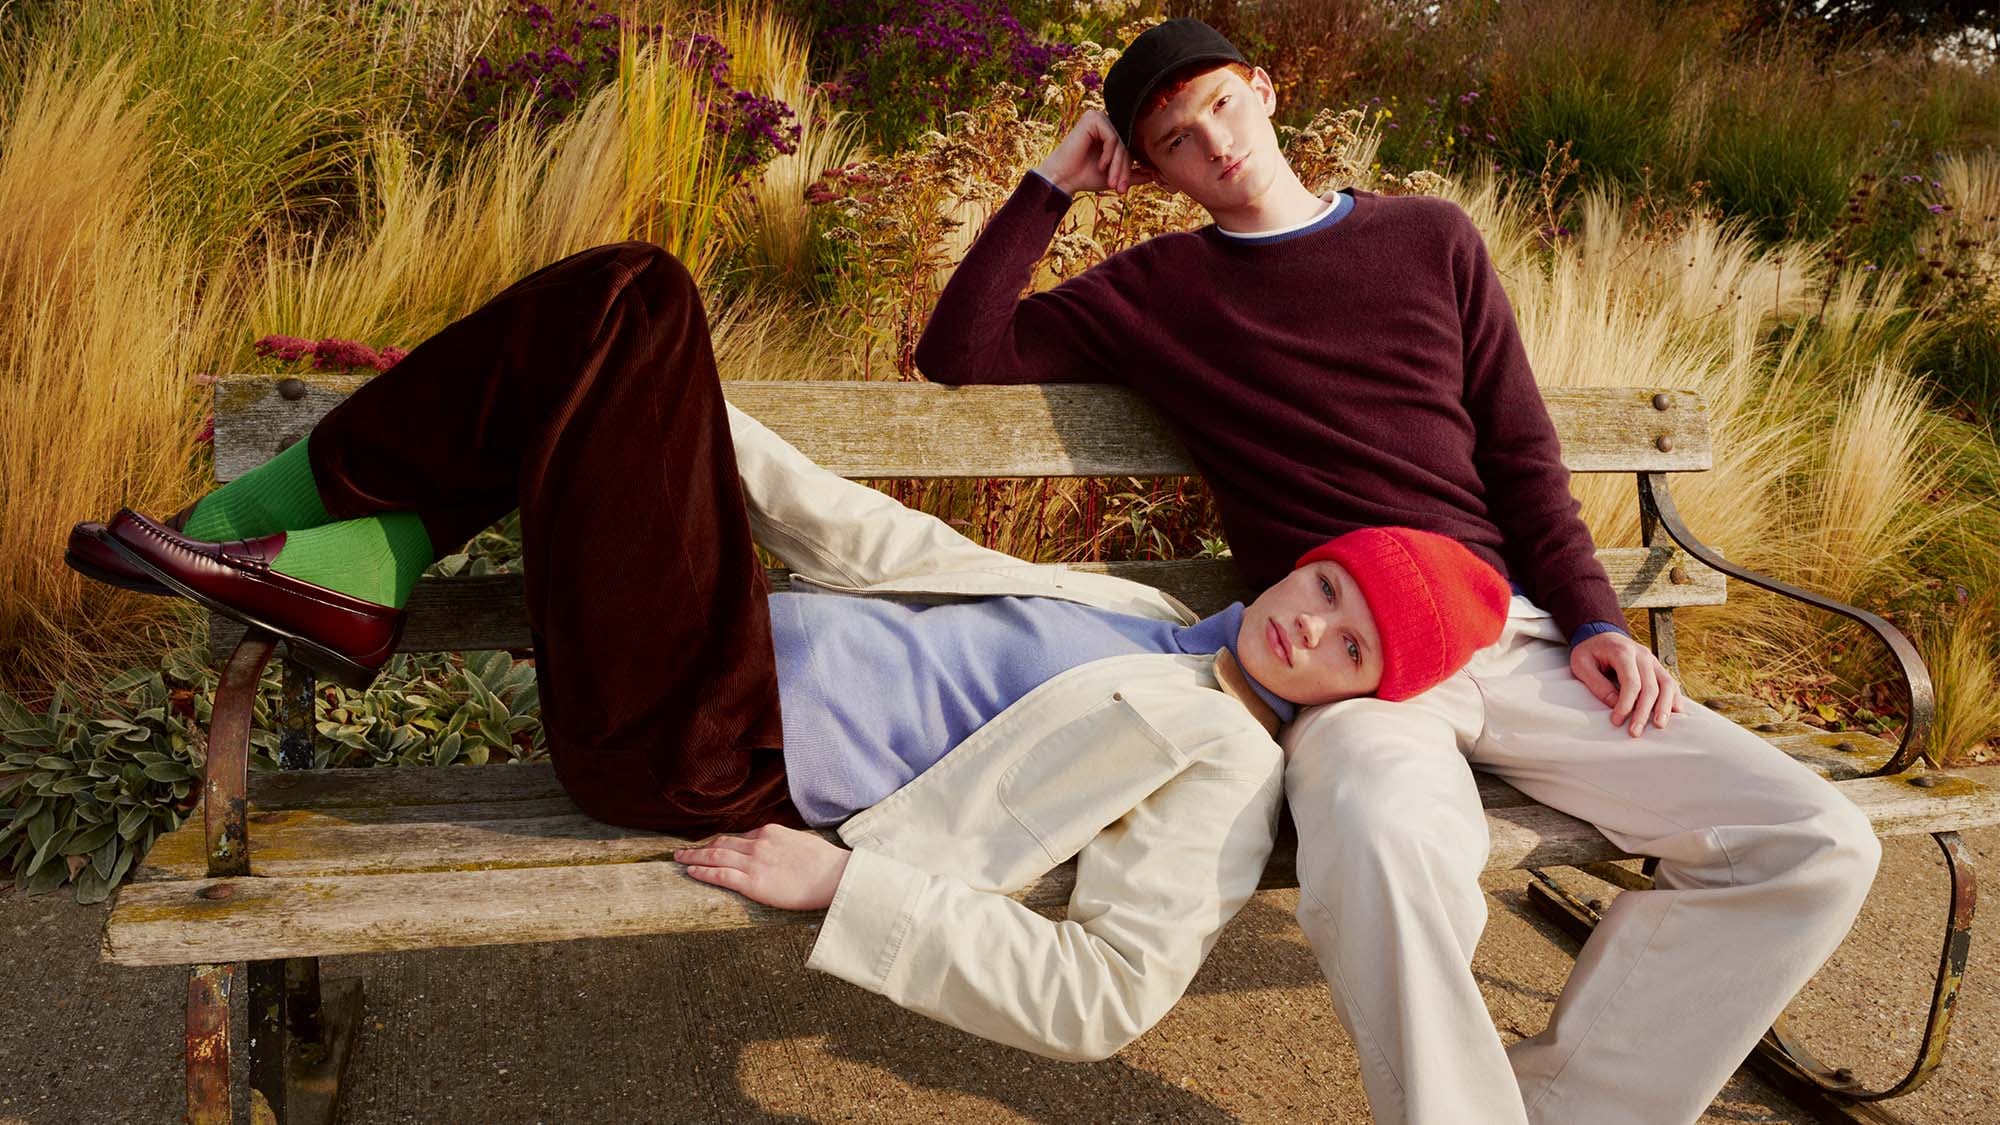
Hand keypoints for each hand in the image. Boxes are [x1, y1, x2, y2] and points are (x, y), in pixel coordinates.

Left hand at [674, 824, 851, 910]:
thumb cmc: (825, 863)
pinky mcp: (753, 882)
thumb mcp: (801, 844)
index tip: (711, 847)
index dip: (722, 843)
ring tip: (679, 859)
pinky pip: (721, 875)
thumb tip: (777, 853)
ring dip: (694, 857)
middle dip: (701, 847)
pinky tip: (692, 872)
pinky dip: (703, 872)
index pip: (740, 838)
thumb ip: (783, 845)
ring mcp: (754, 862)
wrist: (835, 876)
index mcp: (770, 832)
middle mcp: (758, 843)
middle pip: (722, 843)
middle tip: (683, 851)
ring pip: (716, 856)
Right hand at [1034, 108, 1157, 195]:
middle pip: (1127, 144)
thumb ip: (1135, 173)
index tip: (1125, 189)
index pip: (1131, 146)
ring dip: (1119, 166)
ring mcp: (1099, 117)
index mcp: (1112, 130)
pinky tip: (1101, 165)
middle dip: (1125, 169)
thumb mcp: (1116, 176)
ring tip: (1112, 183)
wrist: (1062, 179)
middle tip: (1120, 189)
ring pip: (1122, 142)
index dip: (1131, 167)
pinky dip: (1110, 155)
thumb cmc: (1086, 176)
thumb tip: (1156, 173)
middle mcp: (1106, 120)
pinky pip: (1112, 137)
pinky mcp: (1092, 118)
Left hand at [1569, 631, 1683, 737]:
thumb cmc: (1590, 652)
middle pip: (1650, 687)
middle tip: (1635, 732)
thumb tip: (1613, 703)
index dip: (1626, 704)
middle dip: (1643, 712)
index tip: (1616, 720)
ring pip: (1667, 685)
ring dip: (1664, 707)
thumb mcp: (1581, 664)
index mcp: (1623, 652)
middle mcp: (1643, 655)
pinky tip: (1675, 713)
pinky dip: (1674, 698)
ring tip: (1660, 726)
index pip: (1631, 682)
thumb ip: (1597, 683)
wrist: (1602, 636)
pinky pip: (1671, 683)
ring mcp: (1653, 661)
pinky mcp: (1658, 668)